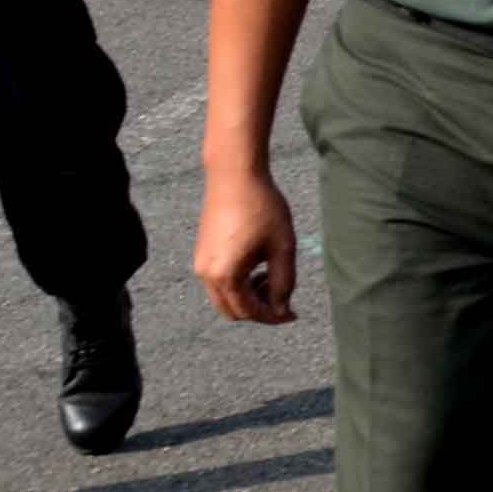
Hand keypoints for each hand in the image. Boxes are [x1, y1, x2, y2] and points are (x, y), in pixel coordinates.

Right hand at [196, 166, 300, 323]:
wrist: (234, 175)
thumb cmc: (262, 207)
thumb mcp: (282, 247)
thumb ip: (284, 282)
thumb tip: (281, 308)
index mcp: (225, 275)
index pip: (249, 311)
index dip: (273, 316)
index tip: (294, 314)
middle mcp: (205, 274)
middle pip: (232, 311)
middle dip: (259, 309)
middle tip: (283, 296)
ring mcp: (199, 264)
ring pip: (224, 297)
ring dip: (248, 296)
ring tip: (271, 275)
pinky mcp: (201, 253)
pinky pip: (218, 282)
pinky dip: (237, 283)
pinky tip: (257, 265)